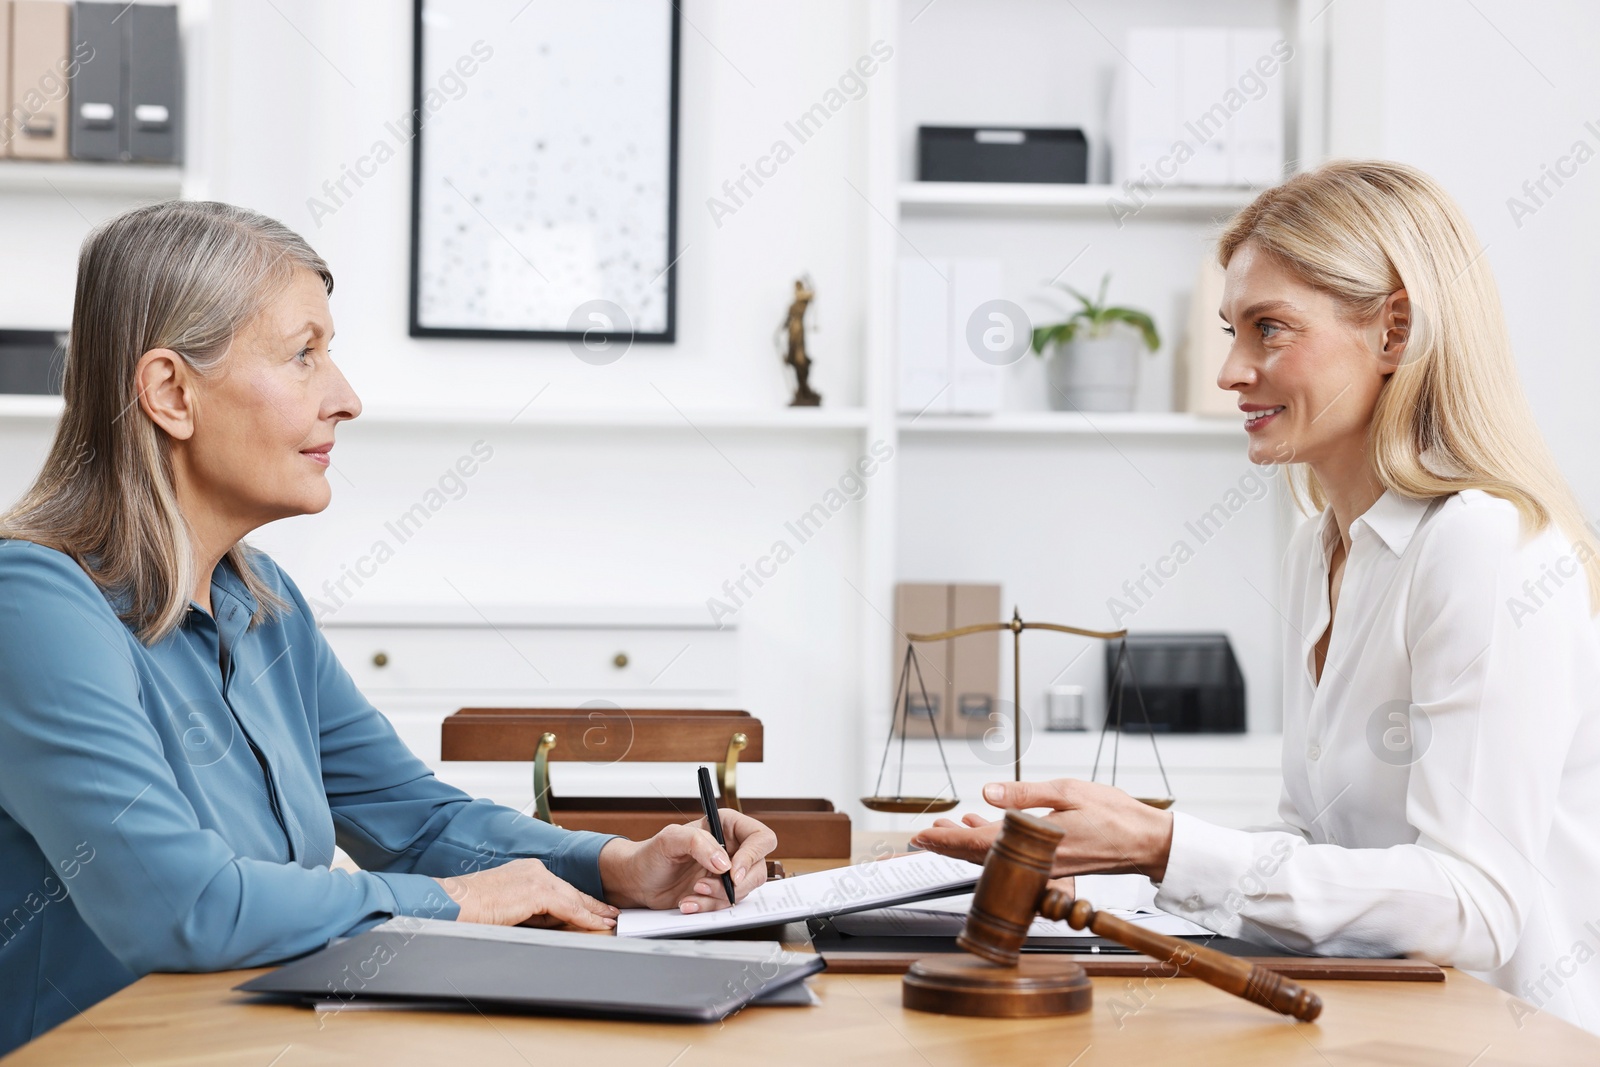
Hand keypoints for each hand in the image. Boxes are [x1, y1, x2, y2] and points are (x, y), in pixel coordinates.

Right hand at [436, 858, 619, 929]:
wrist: (456, 904)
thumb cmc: (474, 909)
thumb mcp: (510, 908)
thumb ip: (532, 910)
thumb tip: (555, 921)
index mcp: (526, 870)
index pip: (559, 888)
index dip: (579, 900)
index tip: (595, 909)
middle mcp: (534, 869)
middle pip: (570, 891)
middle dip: (592, 904)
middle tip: (610, 913)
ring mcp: (536, 878)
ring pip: (572, 898)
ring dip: (592, 912)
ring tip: (609, 921)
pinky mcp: (537, 891)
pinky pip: (568, 907)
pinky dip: (584, 918)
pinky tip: (596, 924)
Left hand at [598, 809, 778, 911]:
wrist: (638, 882)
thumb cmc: (651, 854)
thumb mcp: (670, 839)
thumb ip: (698, 843)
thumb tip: (724, 862)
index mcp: (726, 826)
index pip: (760, 838)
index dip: (753, 856)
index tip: (732, 872)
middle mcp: (732, 849)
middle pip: (758, 868)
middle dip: (734, 883)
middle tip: (706, 886)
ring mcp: (727, 873)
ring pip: (744, 890)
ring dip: (719, 897)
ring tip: (693, 892)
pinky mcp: (719, 893)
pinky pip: (727, 905)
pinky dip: (708, 908)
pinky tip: (688, 902)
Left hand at [910, 778, 1173, 881]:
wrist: (1146, 841)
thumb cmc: (1113, 814)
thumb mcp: (1067, 792)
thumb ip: (1025, 795)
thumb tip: (987, 794)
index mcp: (1037, 843)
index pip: (980, 844)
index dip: (947, 841)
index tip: (921, 836)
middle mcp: (1036, 862)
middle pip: (979, 857)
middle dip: (948, 846)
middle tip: (920, 838)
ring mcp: (1043, 867)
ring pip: (994, 859)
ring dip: (967, 844)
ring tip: (944, 829)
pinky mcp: (1051, 866)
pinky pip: (1012, 858)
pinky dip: (992, 844)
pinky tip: (983, 825)